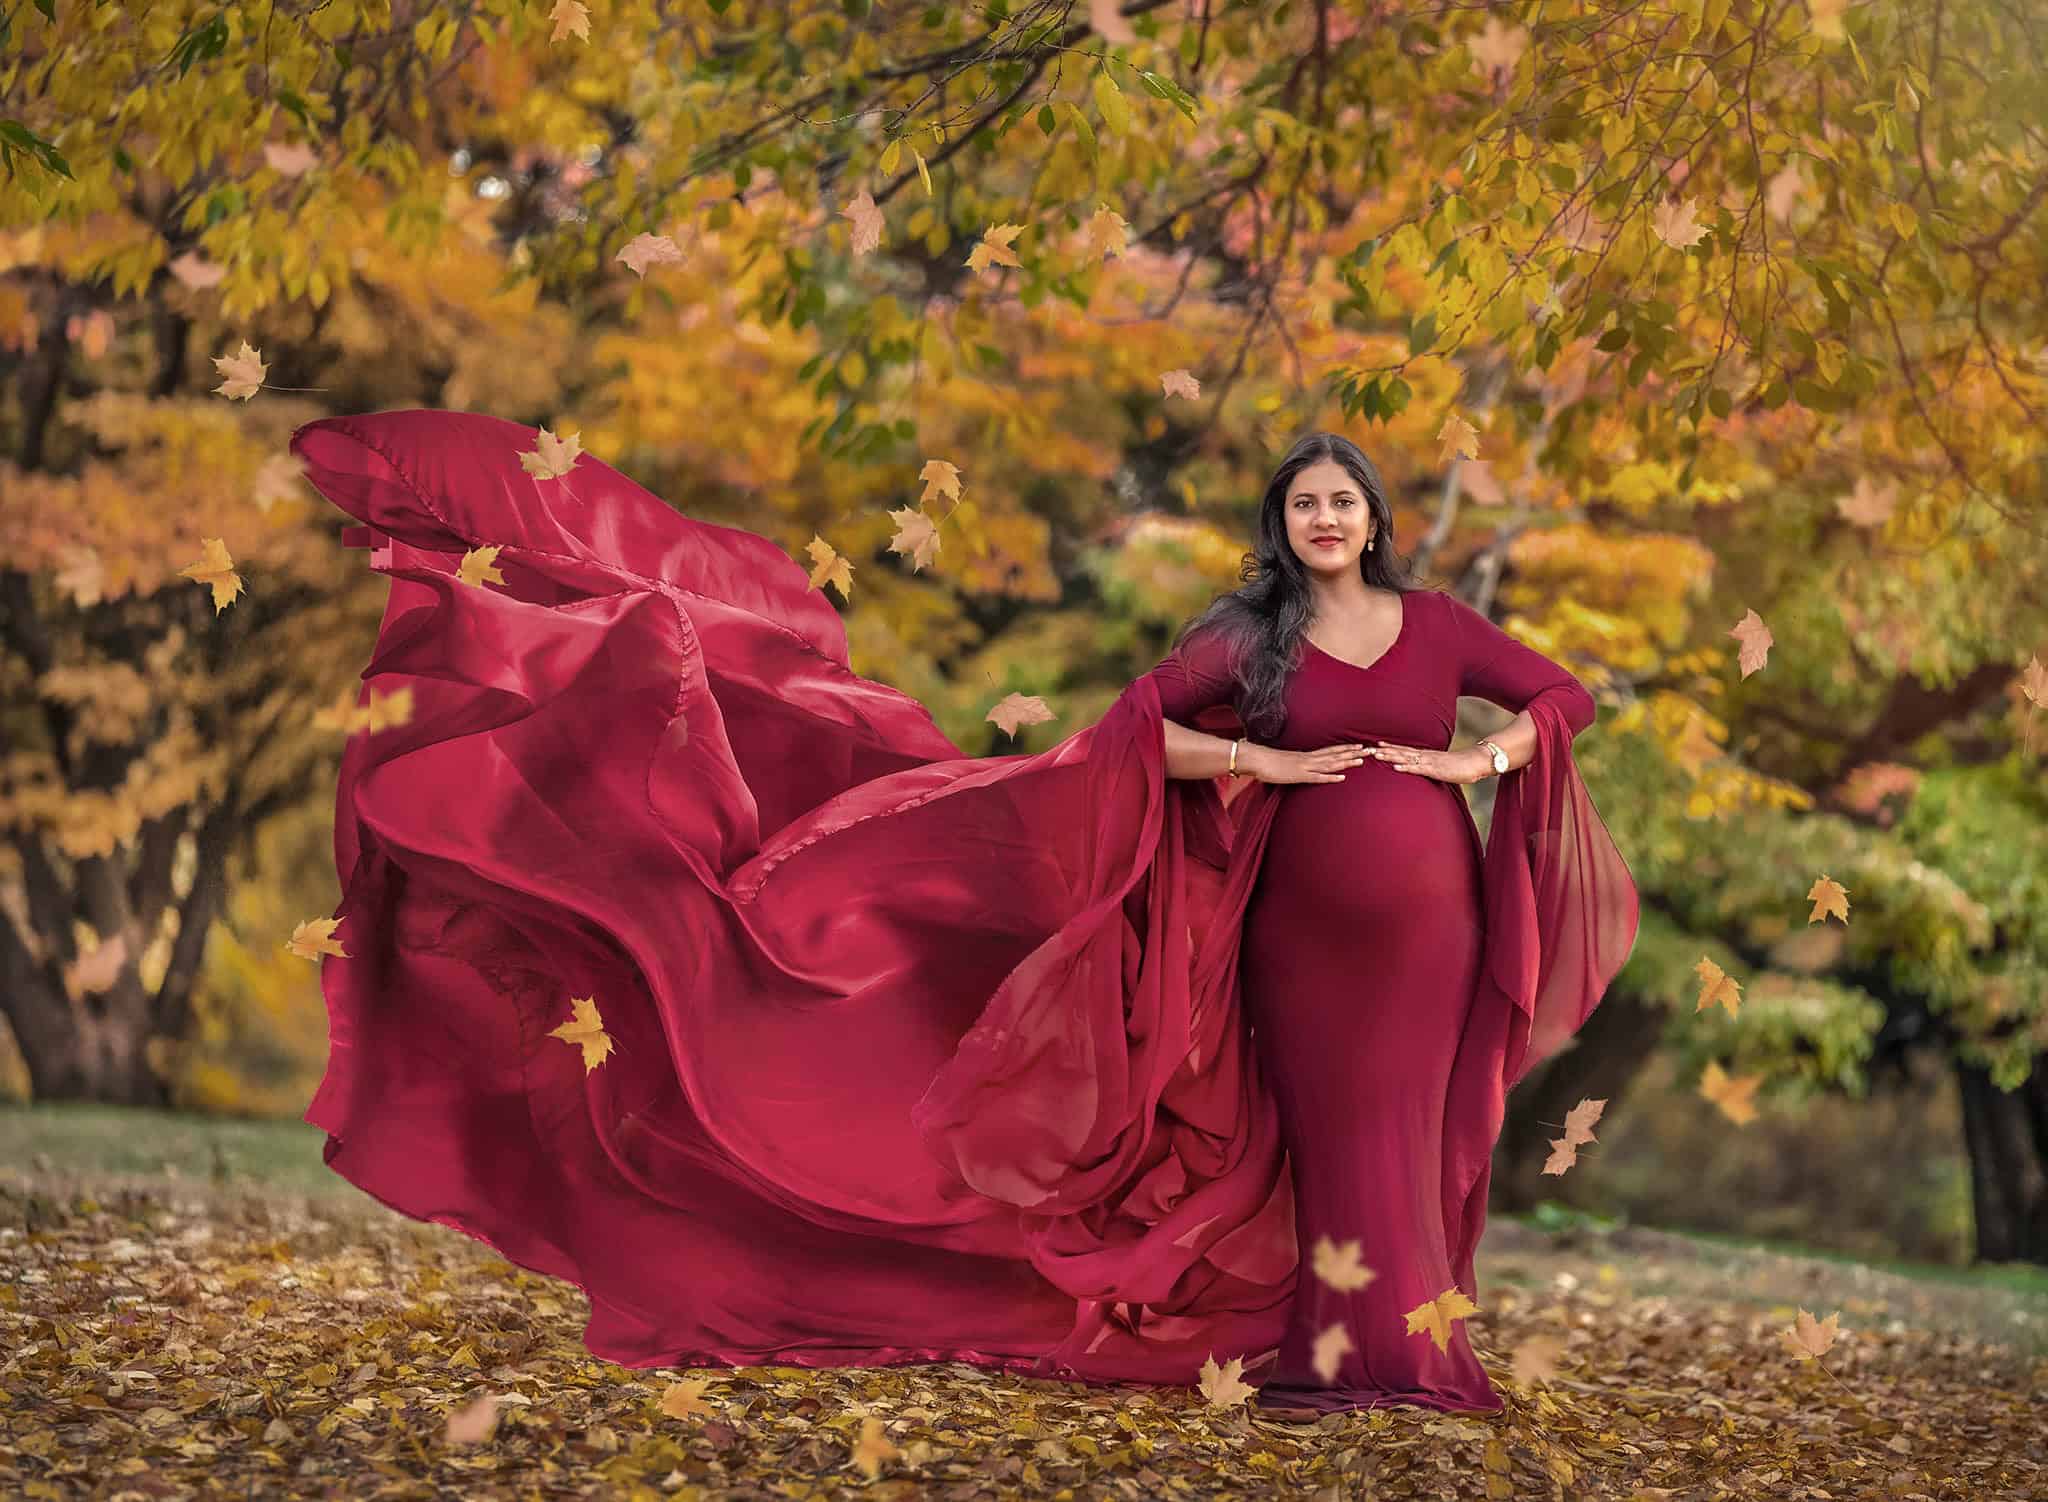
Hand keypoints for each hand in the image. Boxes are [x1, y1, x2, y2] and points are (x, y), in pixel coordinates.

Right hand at [1243, 741, 1369, 784]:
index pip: (1331, 750)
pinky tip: (1342, 778)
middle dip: (1354, 753)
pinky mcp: (1298, 776)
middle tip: (1371, 750)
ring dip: (1346, 762)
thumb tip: (1299, 765)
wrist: (1255, 759)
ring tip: (1362, 760)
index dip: (1346, 748)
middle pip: (1335, 755)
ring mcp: (1304, 767)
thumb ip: (1294, 763)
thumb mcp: (1285, 761)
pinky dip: (1330, 777)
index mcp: (1306, 755)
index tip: (1360, 745)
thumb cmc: (1267, 761)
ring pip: (1330, 764)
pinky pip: (1316, 777)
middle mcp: (1308, 759)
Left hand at [1365, 742, 1493, 783]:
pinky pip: (1418, 768)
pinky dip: (1405, 767)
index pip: (1404, 750)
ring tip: (1376, 754)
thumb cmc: (1460, 767)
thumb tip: (1423, 771)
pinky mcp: (1435, 770)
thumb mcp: (1441, 767)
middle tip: (1366, 748)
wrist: (1476, 762)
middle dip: (1384, 750)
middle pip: (1400, 751)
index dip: (1389, 747)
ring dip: (1390, 756)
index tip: (1374, 744)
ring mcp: (1429, 762)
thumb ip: (1431, 768)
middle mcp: (1425, 756)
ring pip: (1406, 758)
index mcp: (1426, 755)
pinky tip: (1395, 766)